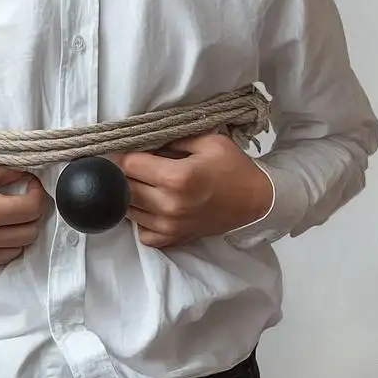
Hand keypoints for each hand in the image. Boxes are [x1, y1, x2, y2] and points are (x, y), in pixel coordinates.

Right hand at [0, 160, 47, 268]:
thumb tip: (24, 173)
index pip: (30, 208)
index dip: (37, 192)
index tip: (30, 182)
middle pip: (30, 231)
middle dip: (33, 212)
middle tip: (24, 197)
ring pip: (19, 248)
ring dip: (22, 230)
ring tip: (12, 213)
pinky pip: (1, 259)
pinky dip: (7, 245)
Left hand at [116, 132, 272, 250]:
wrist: (256, 201)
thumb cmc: (233, 168)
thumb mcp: (207, 141)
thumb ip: (173, 138)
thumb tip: (146, 140)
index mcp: (176, 177)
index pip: (129, 164)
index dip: (122, 153)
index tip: (122, 147)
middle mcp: (169, 205)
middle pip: (124, 188)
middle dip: (121, 174)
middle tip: (127, 163)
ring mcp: (171, 226)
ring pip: (129, 211)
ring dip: (128, 195)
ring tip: (138, 181)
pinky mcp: (175, 238)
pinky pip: (143, 234)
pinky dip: (140, 220)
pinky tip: (146, 206)